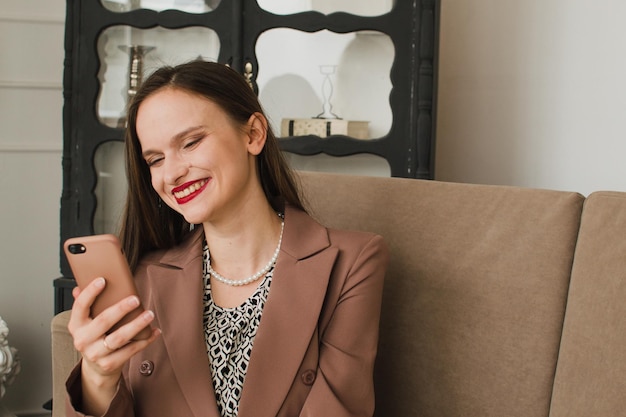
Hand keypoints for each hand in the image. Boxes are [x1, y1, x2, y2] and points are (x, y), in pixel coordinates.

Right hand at [68, 277, 160, 413]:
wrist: (95, 368)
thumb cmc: (94, 337)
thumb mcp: (86, 322)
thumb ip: (85, 304)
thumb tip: (80, 285)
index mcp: (76, 325)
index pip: (80, 306)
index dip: (90, 293)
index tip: (102, 280)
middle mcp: (83, 340)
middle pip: (104, 321)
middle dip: (121, 309)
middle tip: (135, 299)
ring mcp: (95, 353)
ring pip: (119, 337)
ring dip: (136, 324)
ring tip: (149, 314)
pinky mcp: (109, 363)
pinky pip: (130, 350)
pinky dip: (145, 340)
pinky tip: (154, 331)